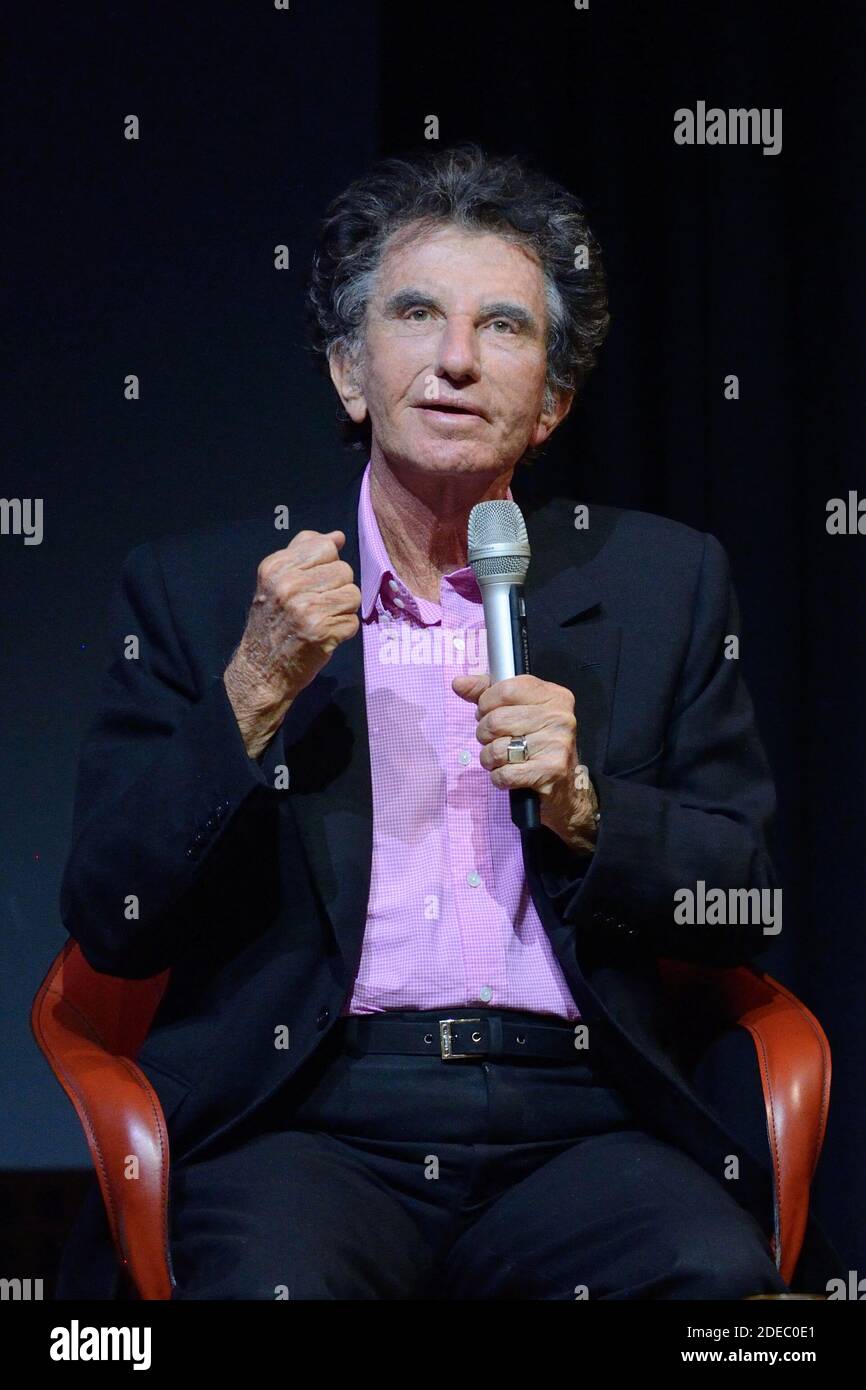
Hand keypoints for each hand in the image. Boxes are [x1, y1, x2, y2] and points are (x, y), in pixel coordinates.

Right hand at [224, 529, 360, 757]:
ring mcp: (307, 609)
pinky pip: (353, 620)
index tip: (313, 583)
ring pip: (353, 594)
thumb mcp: (276, 582)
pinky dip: (343, 631)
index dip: (326, 565)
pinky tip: (325, 636)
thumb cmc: (272, 624)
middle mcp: (289, 585)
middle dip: (337, 588)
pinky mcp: (323, 631)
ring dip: (343, 610)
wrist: (261, 671)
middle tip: (317, 606)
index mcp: (276, 567)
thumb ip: (304, 553)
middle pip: (344, 570)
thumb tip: (336, 536)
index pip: (325, 546)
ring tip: (322, 619)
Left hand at [451, 672, 597, 853]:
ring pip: (498, 749)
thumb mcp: (517, 710)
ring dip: (490, 758)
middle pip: (497, 721)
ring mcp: (557, 744)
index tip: (488, 713)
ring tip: (502, 758)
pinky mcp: (551, 771)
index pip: (505, 690)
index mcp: (553, 695)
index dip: (486, 703)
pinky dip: (498, 778)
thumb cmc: (536, 743)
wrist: (565, 786)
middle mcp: (560, 717)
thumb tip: (458, 683)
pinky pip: (504, 774)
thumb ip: (487, 693)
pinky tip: (510, 774)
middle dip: (485, 734)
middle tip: (495, 740)